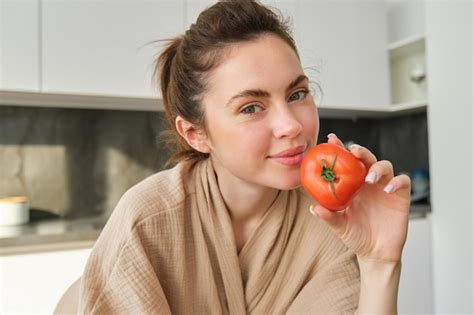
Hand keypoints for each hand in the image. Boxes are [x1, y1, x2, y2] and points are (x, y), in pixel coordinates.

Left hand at [309, 134, 409, 261]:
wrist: (375, 253)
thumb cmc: (355, 236)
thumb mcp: (339, 226)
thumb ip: (328, 216)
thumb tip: (313, 208)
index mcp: (352, 184)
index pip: (346, 161)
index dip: (339, 148)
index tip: (331, 139)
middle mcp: (368, 182)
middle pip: (366, 158)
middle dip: (360, 151)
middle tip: (353, 151)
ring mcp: (384, 187)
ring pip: (385, 165)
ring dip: (377, 167)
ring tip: (369, 177)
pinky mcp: (400, 196)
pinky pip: (402, 181)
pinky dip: (396, 181)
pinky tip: (387, 187)